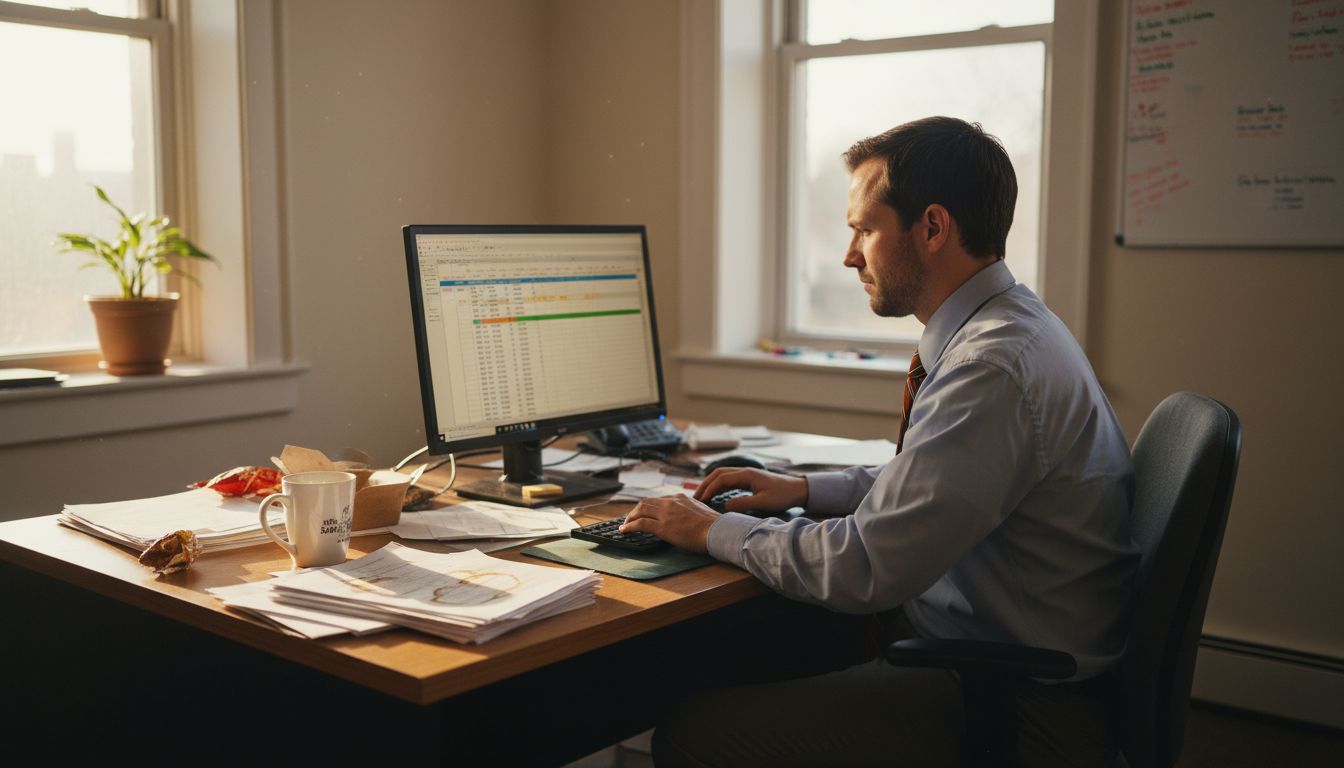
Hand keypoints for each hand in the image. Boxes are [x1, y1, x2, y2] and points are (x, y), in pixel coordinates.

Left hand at [620, 495, 718, 552]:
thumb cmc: (713, 526)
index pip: (659, 499)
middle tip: (630, 518)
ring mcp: (666, 513)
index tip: (645, 513)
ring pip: (640, 510)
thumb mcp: (700, 511)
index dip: (649, 507)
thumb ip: (690, 511)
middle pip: (646, 502)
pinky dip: (629, 526)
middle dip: (636, 510)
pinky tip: (624, 530)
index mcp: (680, 498)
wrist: (717, 530)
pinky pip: (640, 523)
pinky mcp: (662, 526)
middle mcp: (671, 502)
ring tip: (625, 525)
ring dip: (630, 517)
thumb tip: (686, 519)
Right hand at [693, 468, 807, 512]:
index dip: (708, 489)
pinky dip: (719, 485)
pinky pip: (729, 479)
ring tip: (702, 496)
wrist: (798, 489)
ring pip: (723, 475)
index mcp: (746, 475)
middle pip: (718, 474)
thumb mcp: (763, 503)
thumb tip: (724, 505)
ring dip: (711, 484)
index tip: (700, 500)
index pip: (720, 479)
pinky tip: (716, 494)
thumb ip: (743, 503)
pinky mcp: (750, 478)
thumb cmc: (782, 496)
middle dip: (705, 485)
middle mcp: (744, 471)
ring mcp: (747, 473)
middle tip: (695, 498)